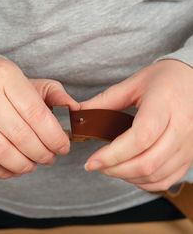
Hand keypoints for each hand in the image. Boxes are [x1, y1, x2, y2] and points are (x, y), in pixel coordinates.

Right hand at [0, 56, 78, 178]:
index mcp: (7, 77)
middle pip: (21, 136)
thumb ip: (55, 94)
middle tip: (51, 157)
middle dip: (43, 153)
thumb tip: (76, 111)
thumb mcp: (29, 80)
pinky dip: (4, 171)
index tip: (64, 147)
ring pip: (2, 152)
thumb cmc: (2, 81)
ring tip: (35, 164)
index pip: (37, 114)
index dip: (55, 137)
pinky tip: (16, 168)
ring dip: (25, 165)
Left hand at [81, 60, 192, 190]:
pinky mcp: (189, 155)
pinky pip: (166, 179)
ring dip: (127, 177)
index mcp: (164, 105)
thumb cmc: (163, 80)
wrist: (191, 80)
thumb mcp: (133, 84)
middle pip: (147, 162)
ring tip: (110, 167)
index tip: (92, 162)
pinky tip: (130, 173)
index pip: (140, 137)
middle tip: (96, 165)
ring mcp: (188, 144)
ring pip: (156, 174)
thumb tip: (81, 113)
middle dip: (115, 169)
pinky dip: (144, 182)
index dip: (113, 154)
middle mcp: (181, 127)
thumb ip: (105, 100)